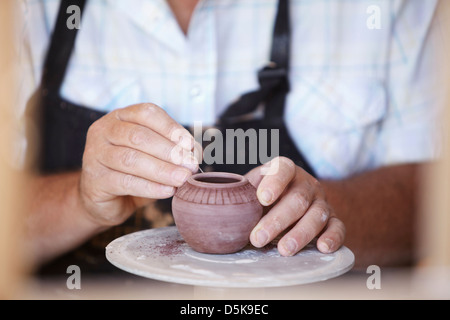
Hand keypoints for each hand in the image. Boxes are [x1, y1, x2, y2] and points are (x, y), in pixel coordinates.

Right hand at [79, 103, 198, 225]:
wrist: (103, 200)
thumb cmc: (132, 172)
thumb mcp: (152, 155)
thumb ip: (170, 149)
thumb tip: (195, 152)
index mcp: (120, 117)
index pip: (146, 113)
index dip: (170, 127)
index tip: (190, 144)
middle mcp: (103, 131)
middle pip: (139, 136)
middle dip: (169, 151)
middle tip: (190, 165)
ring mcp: (95, 155)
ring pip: (131, 159)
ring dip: (162, 170)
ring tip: (182, 179)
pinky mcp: (94, 180)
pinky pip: (125, 182)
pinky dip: (150, 187)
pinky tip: (167, 191)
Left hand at [246, 157, 345, 255]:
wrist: (298, 203)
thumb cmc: (267, 197)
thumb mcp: (253, 189)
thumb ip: (238, 193)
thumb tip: (205, 202)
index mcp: (286, 171)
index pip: (283, 169)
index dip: (274, 182)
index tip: (261, 198)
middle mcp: (307, 184)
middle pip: (298, 199)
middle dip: (277, 220)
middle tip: (257, 238)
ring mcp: (322, 202)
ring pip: (317, 215)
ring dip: (300, 233)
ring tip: (284, 250)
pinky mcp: (334, 219)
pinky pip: (339, 227)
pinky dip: (332, 238)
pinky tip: (322, 248)